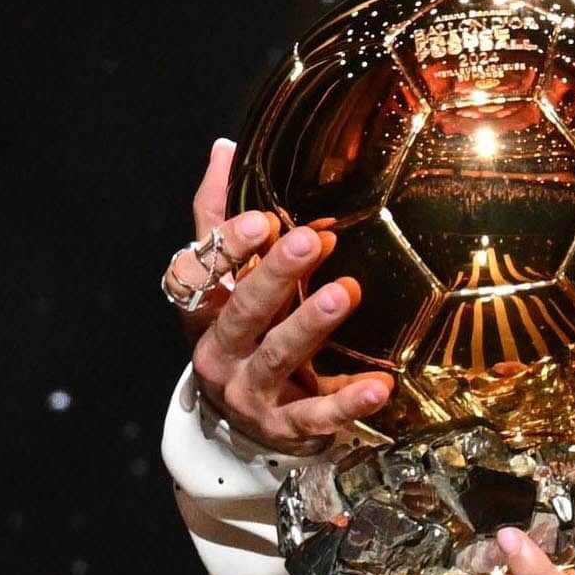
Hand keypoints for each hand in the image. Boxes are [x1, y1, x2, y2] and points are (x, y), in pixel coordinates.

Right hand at [172, 139, 391, 455]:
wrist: (251, 423)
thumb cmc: (247, 332)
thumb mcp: (230, 281)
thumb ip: (223, 219)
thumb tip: (226, 148)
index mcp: (204, 310)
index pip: (195, 276)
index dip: (225, 248)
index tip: (265, 218)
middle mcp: (220, 352)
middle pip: (240, 312)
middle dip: (275, 275)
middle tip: (314, 239)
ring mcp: (251, 393)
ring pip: (277, 357)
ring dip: (310, 325)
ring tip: (345, 293)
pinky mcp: (287, 426)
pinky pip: (317, 414)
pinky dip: (347, 400)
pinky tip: (380, 385)